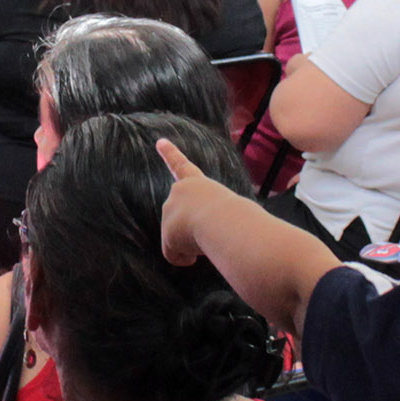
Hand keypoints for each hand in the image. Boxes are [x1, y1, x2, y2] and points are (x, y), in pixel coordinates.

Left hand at [155, 136, 222, 267]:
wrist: (226, 222)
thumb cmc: (240, 219)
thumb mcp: (231, 211)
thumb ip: (218, 220)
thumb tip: (214, 243)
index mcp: (197, 182)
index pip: (182, 166)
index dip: (170, 153)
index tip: (160, 141)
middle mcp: (179, 191)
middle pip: (184, 222)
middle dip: (197, 231)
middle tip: (214, 227)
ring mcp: (169, 210)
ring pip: (183, 242)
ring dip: (197, 244)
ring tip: (211, 234)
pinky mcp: (166, 231)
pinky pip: (177, 257)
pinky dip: (187, 258)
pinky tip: (198, 251)